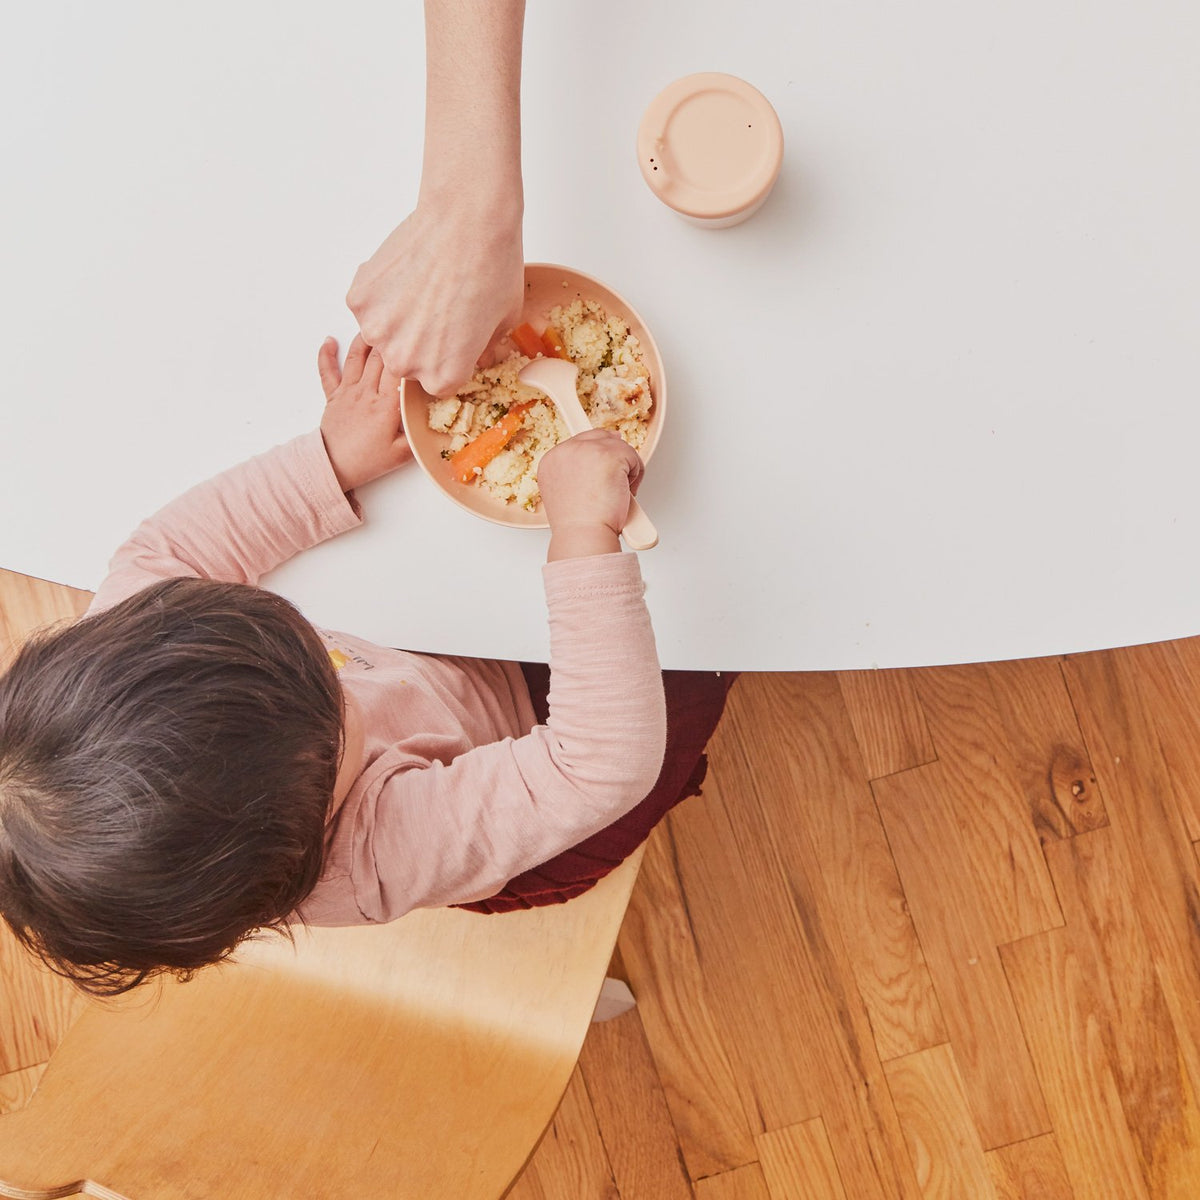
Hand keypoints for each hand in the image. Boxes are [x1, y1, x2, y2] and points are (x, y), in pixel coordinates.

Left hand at [318, 335, 411, 492]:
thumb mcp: (402, 454)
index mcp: (386, 405)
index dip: (409, 354)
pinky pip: (327, 371)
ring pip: (357, 357)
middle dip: (390, 339)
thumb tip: (439, 421)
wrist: (333, 467)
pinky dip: (326, 354)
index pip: (399, 370)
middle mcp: (367, 392)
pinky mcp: (333, 396)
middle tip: (401, 323)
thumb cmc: (368, 461)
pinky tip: (328, 340)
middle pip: (380, 358)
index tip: (419, 342)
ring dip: (365, 338)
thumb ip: (419, 434)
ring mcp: (348, 391)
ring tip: (374, 323)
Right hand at [345, 198, 524, 397]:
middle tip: (437, 305)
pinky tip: (405, 271)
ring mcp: (377, 331)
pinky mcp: (359, 299)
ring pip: (384, 332)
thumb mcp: (504, 321)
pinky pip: (367, 304)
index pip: (439, 380)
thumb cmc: (492, 267)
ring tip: (421, 285)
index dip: (448, 356)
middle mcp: (405, 363)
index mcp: (443, 377)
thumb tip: (477, 355)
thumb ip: (484, 348)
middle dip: (420, 340)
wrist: (467, 219)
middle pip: (407, 361)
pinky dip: (380, 291)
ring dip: (397, 316)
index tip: (453, 334)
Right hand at [537, 430, 644, 560]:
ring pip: (619, 447)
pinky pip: (634, 456)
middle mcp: (565, 450)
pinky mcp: (609, 454)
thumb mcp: (569, 493)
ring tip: (616, 496)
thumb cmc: (579, 526)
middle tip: (613, 487)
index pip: (580, 443)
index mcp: (551, 460)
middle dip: (614, 460)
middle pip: (600, 437)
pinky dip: (636, 477)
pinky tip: (624, 494)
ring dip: (625, 471)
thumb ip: (580, 472)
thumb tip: (606, 453)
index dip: (598, 457)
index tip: (603, 475)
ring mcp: (587, 449)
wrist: (584, 537)